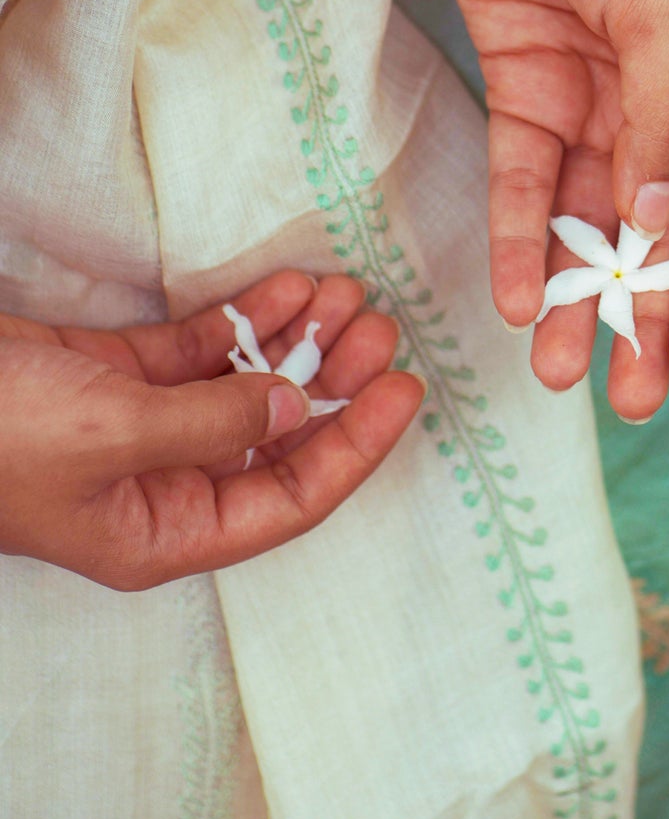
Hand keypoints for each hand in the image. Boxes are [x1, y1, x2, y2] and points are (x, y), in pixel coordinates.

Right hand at [0, 271, 423, 588]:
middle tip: (383, 324)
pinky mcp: (110, 377)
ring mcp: (135, 429)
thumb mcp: (110, 433)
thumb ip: (210, 421)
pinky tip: (289, 284)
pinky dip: (244, 317)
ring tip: (347, 288)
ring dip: (298, 337)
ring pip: (244, 385)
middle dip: (336, 378)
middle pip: (278, 437)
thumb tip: (291, 403)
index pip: (290, 499)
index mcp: (161, 534)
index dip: (355, 447)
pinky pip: (199, 351)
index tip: (407, 390)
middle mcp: (158, 487)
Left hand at [433, 0, 668, 422]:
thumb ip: (657, 124)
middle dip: (645, 315)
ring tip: (557, 373)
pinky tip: (513, 296)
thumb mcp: (659, 11)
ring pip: (587, 220)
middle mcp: (665, 101)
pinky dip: (518, 236)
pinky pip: (522, 180)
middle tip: (630, 399)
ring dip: (576, 294)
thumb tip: (653, 228)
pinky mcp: (524, 83)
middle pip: (657, 230)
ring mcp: (593, 97)